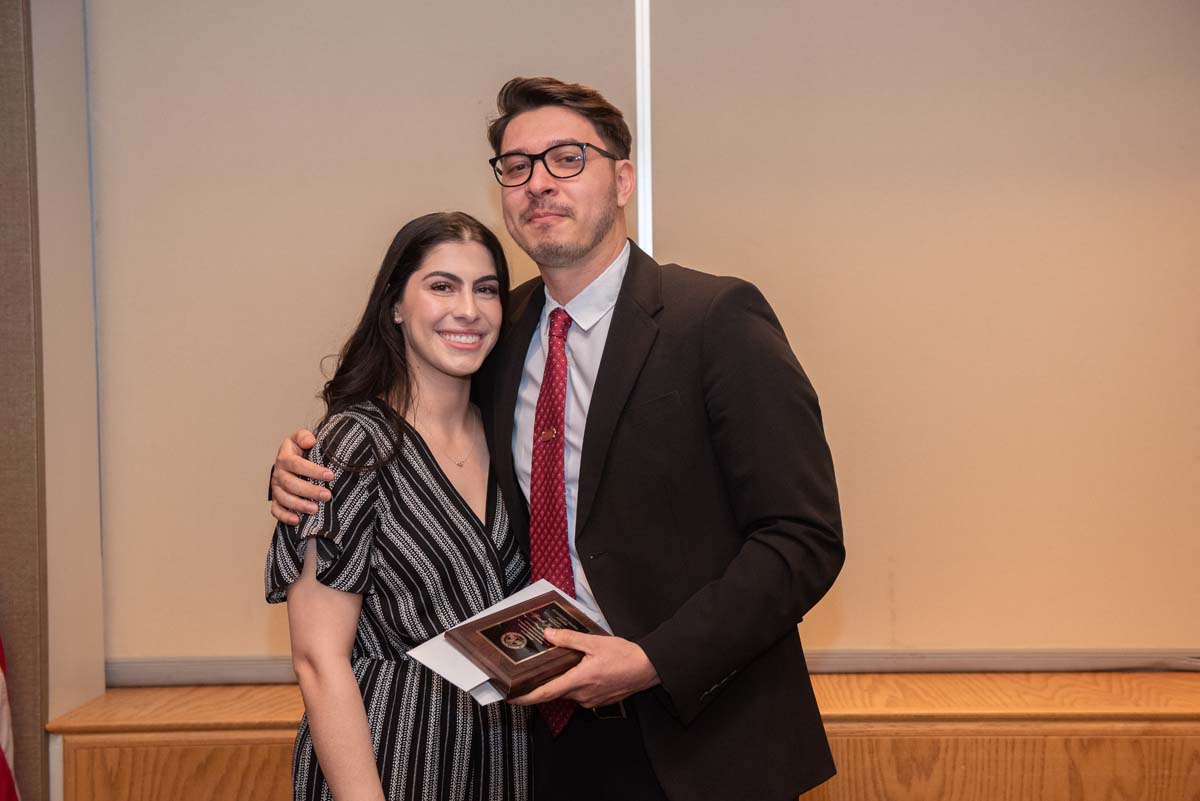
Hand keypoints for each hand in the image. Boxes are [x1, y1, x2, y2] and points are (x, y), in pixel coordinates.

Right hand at [270, 429, 333, 524]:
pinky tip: (297, 520)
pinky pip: (276, 510)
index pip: (295, 464)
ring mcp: (276, 488)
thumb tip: (310, 441)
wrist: (290, 460)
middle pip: (290, 484)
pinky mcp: (276, 500)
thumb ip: (304, 436)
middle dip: (309, 491)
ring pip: (283, 498)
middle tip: (327, 495)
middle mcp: (278, 473)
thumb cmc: (300, 450)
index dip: (312, 470)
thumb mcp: (301, 438)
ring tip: (315, 509)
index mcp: (285, 457)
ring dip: (299, 505)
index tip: (329, 475)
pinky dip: (285, 516)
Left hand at [508, 629, 659, 708]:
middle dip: (546, 681)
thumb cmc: (625, 656)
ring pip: (568, 691)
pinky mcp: (599, 700)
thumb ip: (569, 639)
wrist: (649, 668)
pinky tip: (581, 669)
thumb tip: (548, 635)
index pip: (544, 693)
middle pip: (555, 691)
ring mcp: (591, 700)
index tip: (510, 697)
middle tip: (537, 669)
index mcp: (578, 681)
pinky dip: (576, 683)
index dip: (525, 697)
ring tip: (565, 663)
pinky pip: (580, 693)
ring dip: (563, 680)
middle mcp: (582, 695)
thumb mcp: (595, 642)